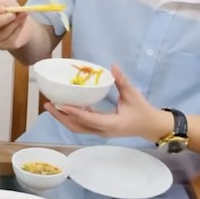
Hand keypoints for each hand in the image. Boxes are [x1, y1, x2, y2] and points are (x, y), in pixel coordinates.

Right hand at [0, 0, 30, 50]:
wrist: (22, 24)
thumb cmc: (8, 12)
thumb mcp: (3, 3)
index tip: (3, 7)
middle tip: (12, 14)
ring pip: (0, 34)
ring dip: (13, 23)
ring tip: (21, 15)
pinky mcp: (4, 47)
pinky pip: (10, 38)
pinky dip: (18, 28)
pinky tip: (21, 22)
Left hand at [44, 64, 170, 142]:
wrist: (151, 126)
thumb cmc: (143, 111)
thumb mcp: (133, 95)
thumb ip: (122, 81)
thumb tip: (114, 66)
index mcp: (111, 124)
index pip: (89, 119)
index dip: (75, 112)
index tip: (62, 104)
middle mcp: (102, 131)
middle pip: (77, 126)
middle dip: (61, 117)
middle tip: (48, 105)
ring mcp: (100, 132)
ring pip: (77, 128)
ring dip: (63, 118)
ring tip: (51, 107)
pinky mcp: (99, 130)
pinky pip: (82, 125)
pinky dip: (72, 118)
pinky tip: (65, 107)